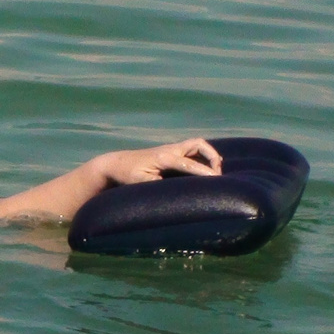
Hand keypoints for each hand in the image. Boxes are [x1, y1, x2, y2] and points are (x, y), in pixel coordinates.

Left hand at [94, 138, 221, 185]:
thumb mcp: (141, 182)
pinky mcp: (170, 152)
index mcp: (164, 157)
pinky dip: (202, 157)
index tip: (217, 181)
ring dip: (208, 155)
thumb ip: (159, 184)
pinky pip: (191, 150)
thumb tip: (177, 189)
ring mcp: (171, 149)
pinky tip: (204, 169)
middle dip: (212, 156)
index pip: (190, 164)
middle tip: (217, 173)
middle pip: (198, 144)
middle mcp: (170, 149)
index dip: (205, 172)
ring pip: (196, 145)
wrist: (116, 163)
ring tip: (215, 171)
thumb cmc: (127, 174)